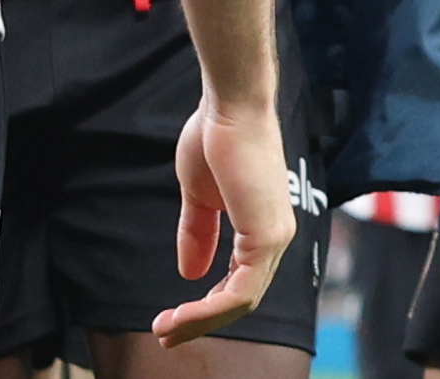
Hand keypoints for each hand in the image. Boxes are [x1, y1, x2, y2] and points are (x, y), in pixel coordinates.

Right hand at [152, 91, 295, 347]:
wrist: (229, 106)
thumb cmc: (217, 138)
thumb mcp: (199, 196)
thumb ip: (198, 232)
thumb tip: (189, 273)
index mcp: (261, 227)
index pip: (239, 282)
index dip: (205, 306)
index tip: (171, 316)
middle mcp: (275, 237)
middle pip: (242, 300)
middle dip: (201, 322)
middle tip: (165, 333)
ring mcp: (275, 238)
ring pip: (241, 302)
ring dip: (201, 322)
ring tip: (166, 328)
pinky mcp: (267, 236)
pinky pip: (239, 290)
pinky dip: (209, 309)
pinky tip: (182, 315)